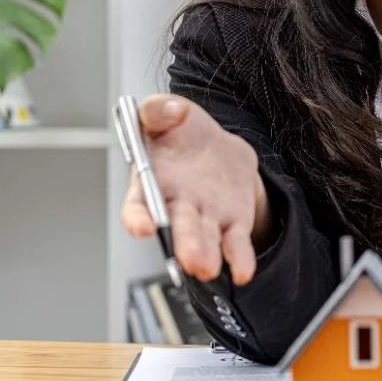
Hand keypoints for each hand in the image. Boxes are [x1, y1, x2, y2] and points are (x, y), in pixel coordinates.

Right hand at [119, 94, 270, 285]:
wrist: (217, 145)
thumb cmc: (181, 132)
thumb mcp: (166, 111)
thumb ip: (158, 108)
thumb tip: (168, 110)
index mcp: (152, 180)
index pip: (139, 205)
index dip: (138, 218)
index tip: (143, 227)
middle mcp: (176, 205)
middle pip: (178, 227)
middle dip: (183, 243)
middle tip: (189, 259)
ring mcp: (206, 216)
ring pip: (205, 239)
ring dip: (207, 255)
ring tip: (208, 269)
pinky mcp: (233, 221)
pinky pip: (235, 243)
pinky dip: (240, 259)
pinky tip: (243, 272)